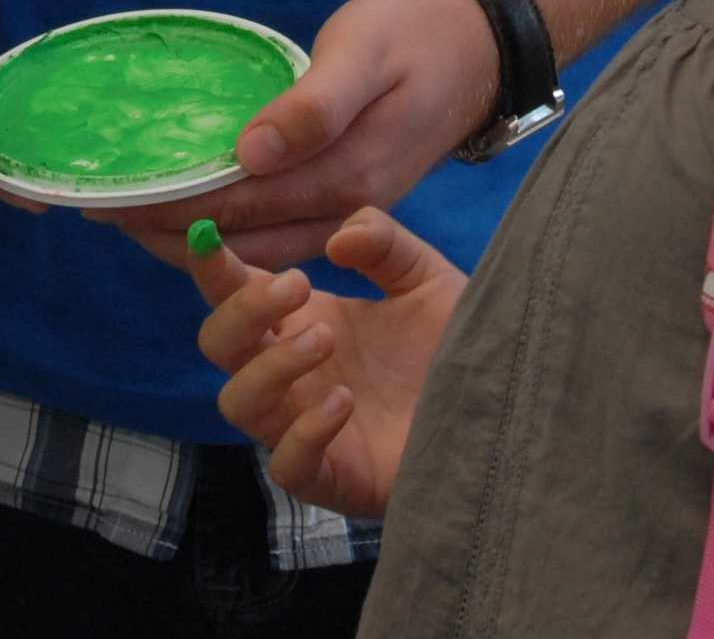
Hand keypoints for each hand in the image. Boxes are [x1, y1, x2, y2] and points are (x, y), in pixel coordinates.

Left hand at [98, 0, 491, 269]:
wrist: (481, 47)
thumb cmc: (416, 35)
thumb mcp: (365, 52)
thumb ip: (314, 105)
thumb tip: (249, 152)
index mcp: (346, 171)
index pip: (242, 202)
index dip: (175, 208)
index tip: (113, 202)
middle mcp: (348, 205)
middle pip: (247, 237)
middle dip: (171, 232)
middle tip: (102, 215)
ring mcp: (354, 209)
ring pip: (264, 246)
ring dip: (199, 241)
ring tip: (136, 223)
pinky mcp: (354, 201)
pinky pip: (286, 234)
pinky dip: (238, 234)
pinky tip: (204, 219)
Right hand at [190, 209, 465, 518]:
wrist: (503, 416)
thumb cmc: (453, 349)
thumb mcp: (426, 279)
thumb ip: (384, 244)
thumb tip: (338, 238)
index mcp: (304, 321)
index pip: (235, 293)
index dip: (213, 267)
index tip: (210, 235)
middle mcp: (293, 374)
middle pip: (219, 345)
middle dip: (241, 310)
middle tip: (300, 284)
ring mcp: (304, 427)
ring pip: (237, 403)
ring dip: (270, 366)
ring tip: (326, 339)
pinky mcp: (331, 477)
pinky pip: (285, 465)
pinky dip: (303, 431)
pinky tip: (343, 401)